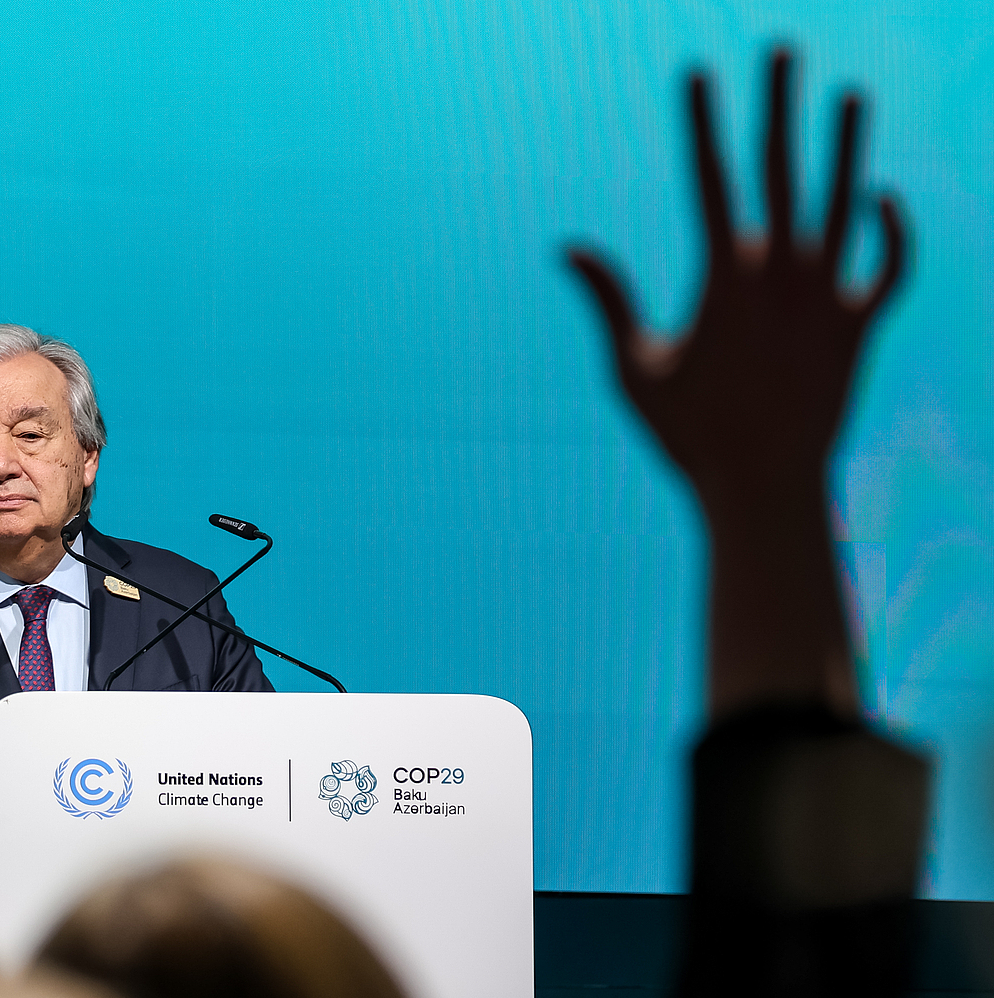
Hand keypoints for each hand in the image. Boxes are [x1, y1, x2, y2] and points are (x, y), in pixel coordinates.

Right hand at [567, 50, 905, 509]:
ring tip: (850, 94)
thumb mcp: (633, 368)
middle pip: (784, 168)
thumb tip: (567, 246)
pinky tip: (882, 193)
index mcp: (726, 277)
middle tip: (782, 48)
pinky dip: (893, 230)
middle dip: (780, 103)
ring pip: (845, 203)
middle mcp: (785, 274)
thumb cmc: (687, 436)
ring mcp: (829, 297)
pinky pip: (889, 267)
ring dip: (849, 145)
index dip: (702, 121)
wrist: (765, 489)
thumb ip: (608, 299)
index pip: (711, 178)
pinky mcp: (860, 327)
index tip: (697, 72)